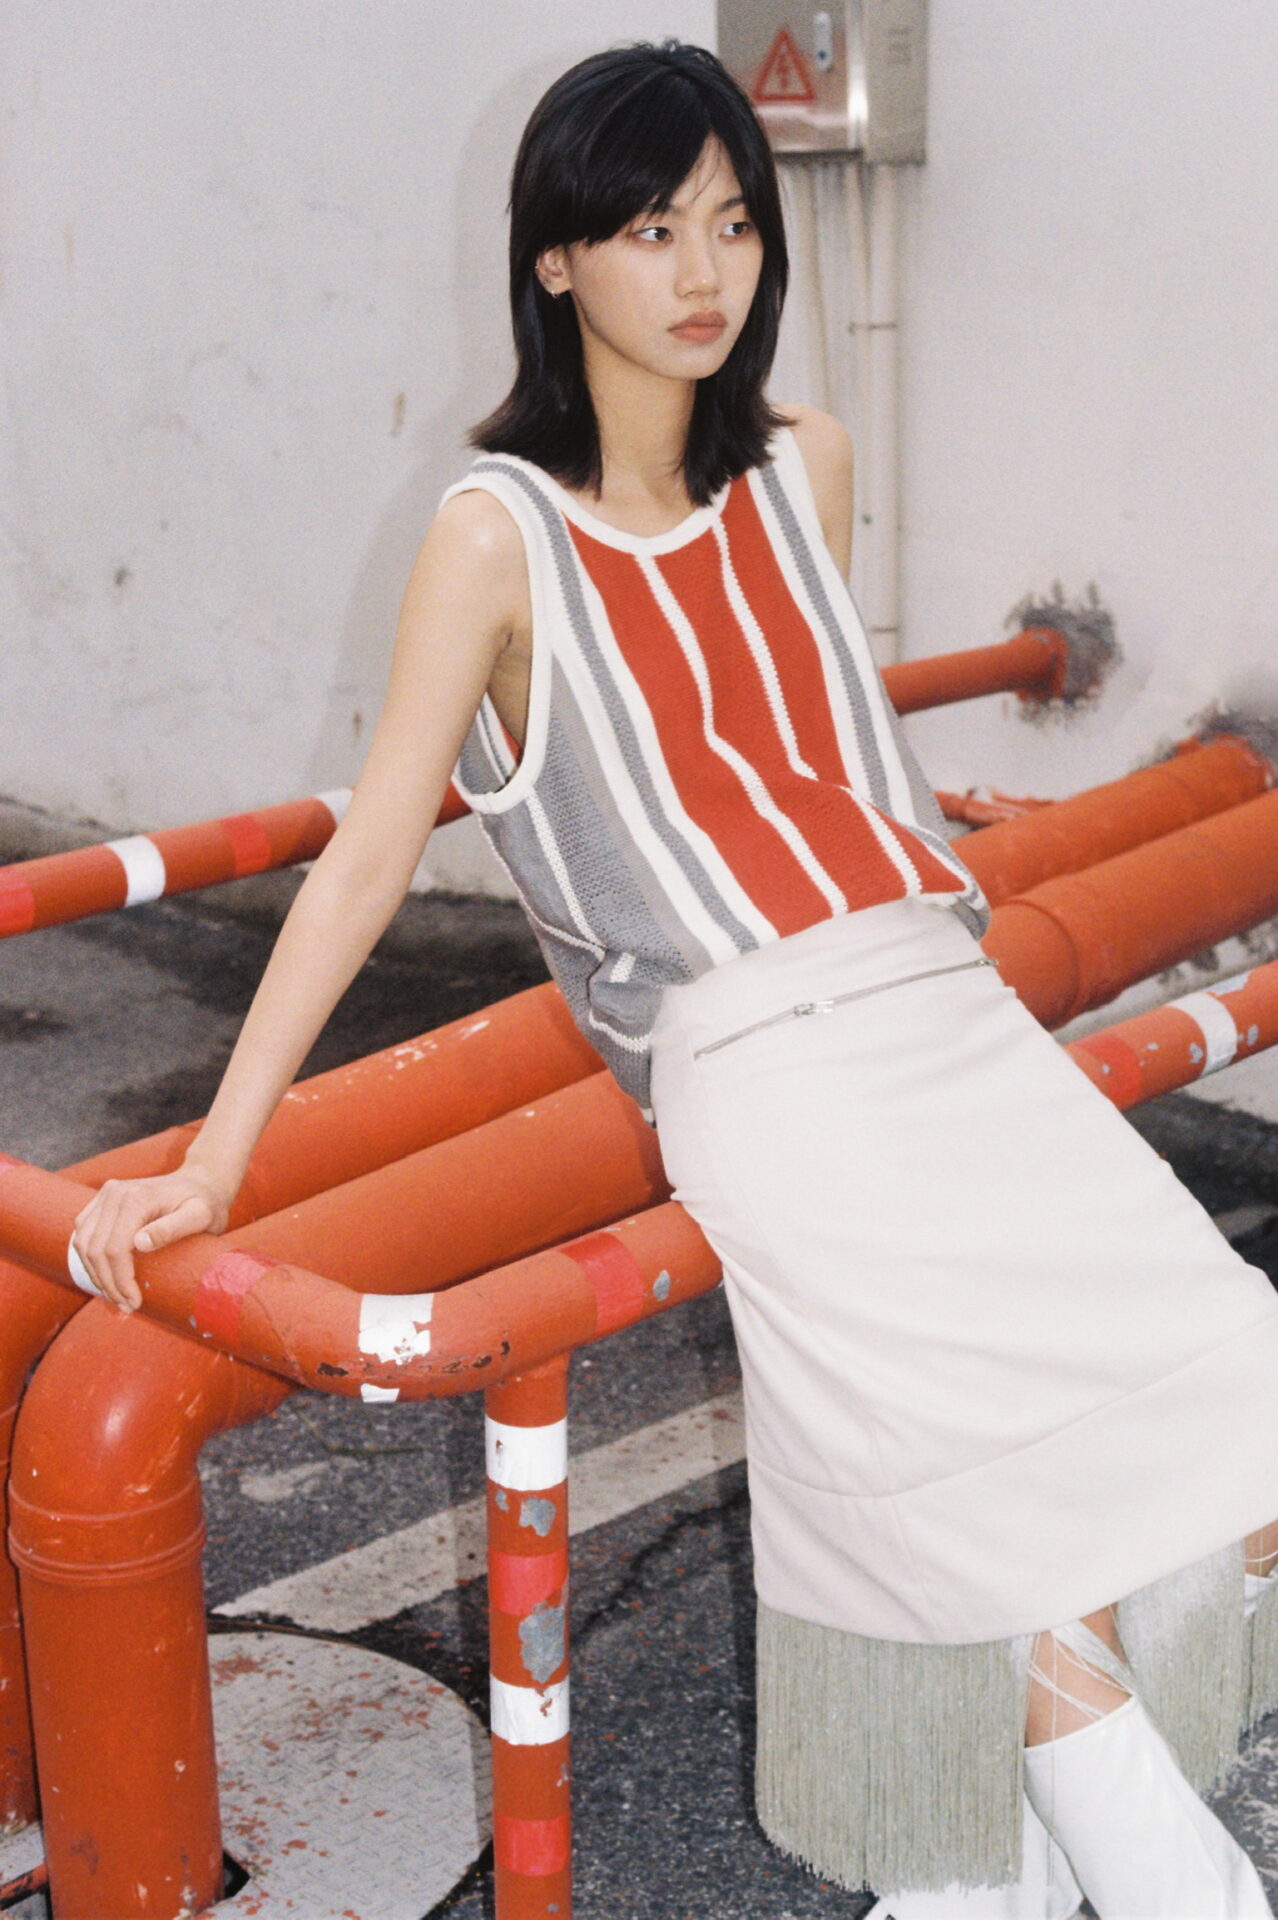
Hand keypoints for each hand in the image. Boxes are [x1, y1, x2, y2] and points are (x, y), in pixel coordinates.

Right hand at [71, 1164, 231, 1313]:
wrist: (199, 1182)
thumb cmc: (205, 1203)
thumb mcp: (200, 1216)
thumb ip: (173, 1228)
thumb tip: (140, 1243)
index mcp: (136, 1198)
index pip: (115, 1249)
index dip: (121, 1281)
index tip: (134, 1302)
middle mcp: (114, 1193)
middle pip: (95, 1249)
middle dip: (108, 1284)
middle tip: (126, 1306)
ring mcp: (105, 1195)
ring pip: (83, 1243)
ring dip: (96, 1275)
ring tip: (117, 1296)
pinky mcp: (101, 1201)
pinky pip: (83, 1234)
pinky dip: (89, 1259)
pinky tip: (106, 1277)